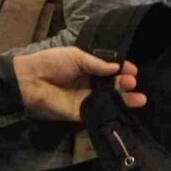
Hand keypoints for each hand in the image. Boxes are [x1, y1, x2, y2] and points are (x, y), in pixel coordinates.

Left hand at [12, 47, 145, 120]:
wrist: (31, 80)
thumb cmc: (52, 63)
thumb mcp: (76, 56)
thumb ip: (96, 64)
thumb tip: (116, 68)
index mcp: (87, 68)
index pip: (109, 70)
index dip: (122, 70)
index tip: (133, 70)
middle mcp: (89, 84)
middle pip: (112, 85)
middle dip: (125, 84)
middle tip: (132, 82)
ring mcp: (85, 99)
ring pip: (109, 100)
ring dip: (124, 99)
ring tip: (139, 98)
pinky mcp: (80, 113)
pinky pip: (98, 113)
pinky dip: (111, 112)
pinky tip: (124, 110)